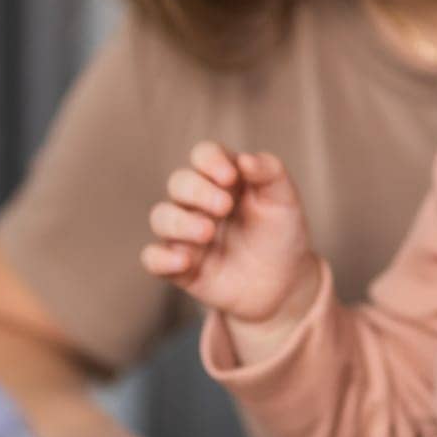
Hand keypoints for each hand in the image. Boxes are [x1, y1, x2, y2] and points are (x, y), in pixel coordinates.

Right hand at [141, 141, 318, 328]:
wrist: (284, 282)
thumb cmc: (280, 232)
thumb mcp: (284, 199)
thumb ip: (269, 172)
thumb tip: (244, 159)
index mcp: (223, 178)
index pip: (203, 155)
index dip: (210, 160)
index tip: (230, 177)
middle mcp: (198, 202)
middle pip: (179, 182)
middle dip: (197, 190)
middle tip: (225, 207)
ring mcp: (186, 233)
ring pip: (161, 217)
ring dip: (180, 222)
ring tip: (207, 233)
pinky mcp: (179, 266)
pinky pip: (152, 258)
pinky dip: (161, 258)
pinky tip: (184, 261)